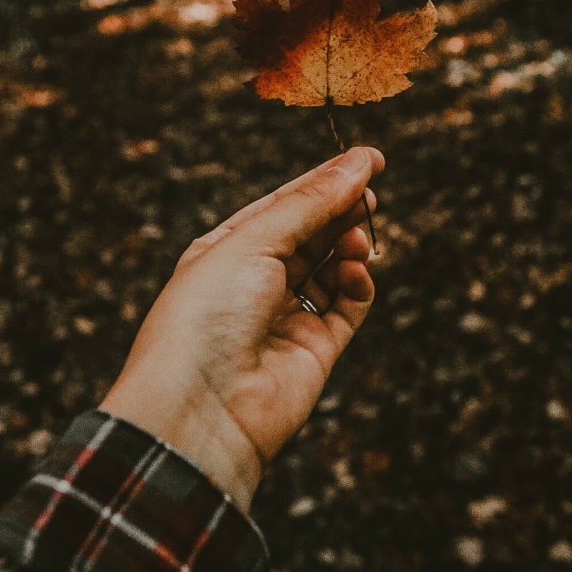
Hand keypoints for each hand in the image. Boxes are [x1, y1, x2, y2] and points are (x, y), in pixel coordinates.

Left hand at [100, 145, 383, 514]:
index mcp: (228, 250)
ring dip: (350, 245)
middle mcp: (256, 282)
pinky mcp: (314, 351)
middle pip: (313, 233)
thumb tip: (357, 164)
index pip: (285, 204)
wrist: (200, 413)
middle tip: (372, 192)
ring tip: (360, 237)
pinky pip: (347, 307)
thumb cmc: (206, 318)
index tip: (369, 159)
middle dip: (343, 210)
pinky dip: (358, 285)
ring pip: (332, 266)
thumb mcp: (252, 243)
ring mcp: (286, 317)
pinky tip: (356, 271)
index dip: (325, 180)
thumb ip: (309, 204)